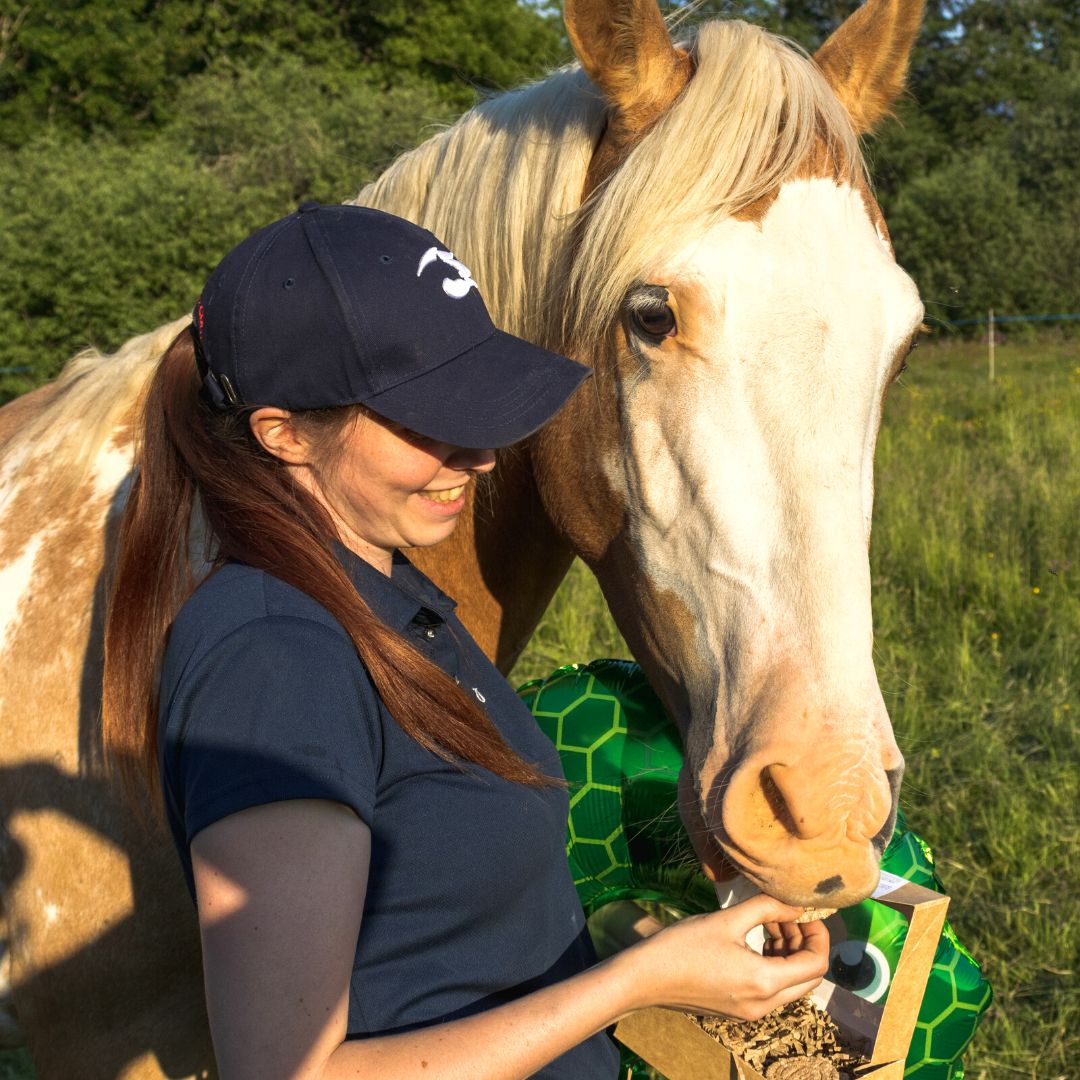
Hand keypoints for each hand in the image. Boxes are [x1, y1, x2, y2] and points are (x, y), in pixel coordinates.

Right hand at [619, 893, 829, 1020]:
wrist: (646, 977)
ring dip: (789, 953)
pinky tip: (756, 940)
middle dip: (804, 944)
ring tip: (770, 921)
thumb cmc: (684, 945)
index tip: (807, 912)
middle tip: (788, 915)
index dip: (819, 936)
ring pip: (790, 984)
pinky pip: (770, 989)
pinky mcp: (738, 1009)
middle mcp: (764, 1004)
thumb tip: (796, 904)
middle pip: (807, 978)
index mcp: (765, 982)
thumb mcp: (728, 919)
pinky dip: (773, 964)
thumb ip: (766, 908)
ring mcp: (751, 1011)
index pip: (816, 964)